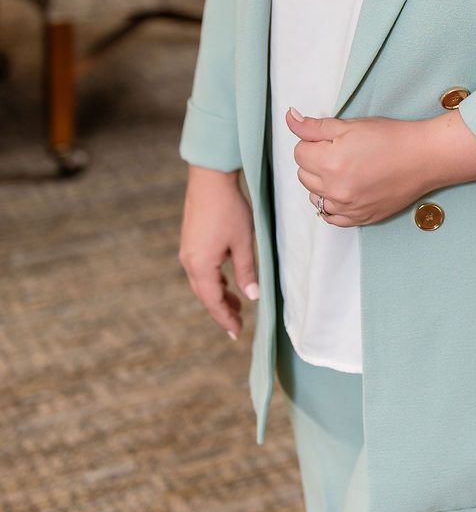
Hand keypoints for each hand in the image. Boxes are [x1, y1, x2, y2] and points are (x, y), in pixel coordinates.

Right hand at [179, 165, 260, 338]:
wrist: (210, 178)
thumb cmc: (229, 209)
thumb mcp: (243, 242)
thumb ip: (246, 271)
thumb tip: (252, 297)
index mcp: (200, 266)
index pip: (213, 302)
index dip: (225, 319)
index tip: (236, 333)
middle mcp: (189, 262)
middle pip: (205, 295)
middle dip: (221, 310)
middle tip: (237, 325)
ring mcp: (187, 251)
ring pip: (202, 282)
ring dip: (218, 295)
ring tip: (235, 305)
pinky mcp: (190, 241)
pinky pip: (200, 269)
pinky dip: (213, 280)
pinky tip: (225, 280)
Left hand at [287, 107, 435, 225]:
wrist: (423, 158)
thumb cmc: (390, 137)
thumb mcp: (350, 125)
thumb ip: (315, 127)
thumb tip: (290, 118)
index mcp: (329, 163)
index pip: (299, 153)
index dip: (313, 142)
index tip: (331, 139)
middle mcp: (335, 190)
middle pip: (304, 175)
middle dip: (315, 161)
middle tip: (340, 151)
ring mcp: (347, 208)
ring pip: (315, 197)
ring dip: (321, 184)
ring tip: (344, 170)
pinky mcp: (359, 218)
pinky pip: (331, 217)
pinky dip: (332, 204)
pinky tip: (345, 190)